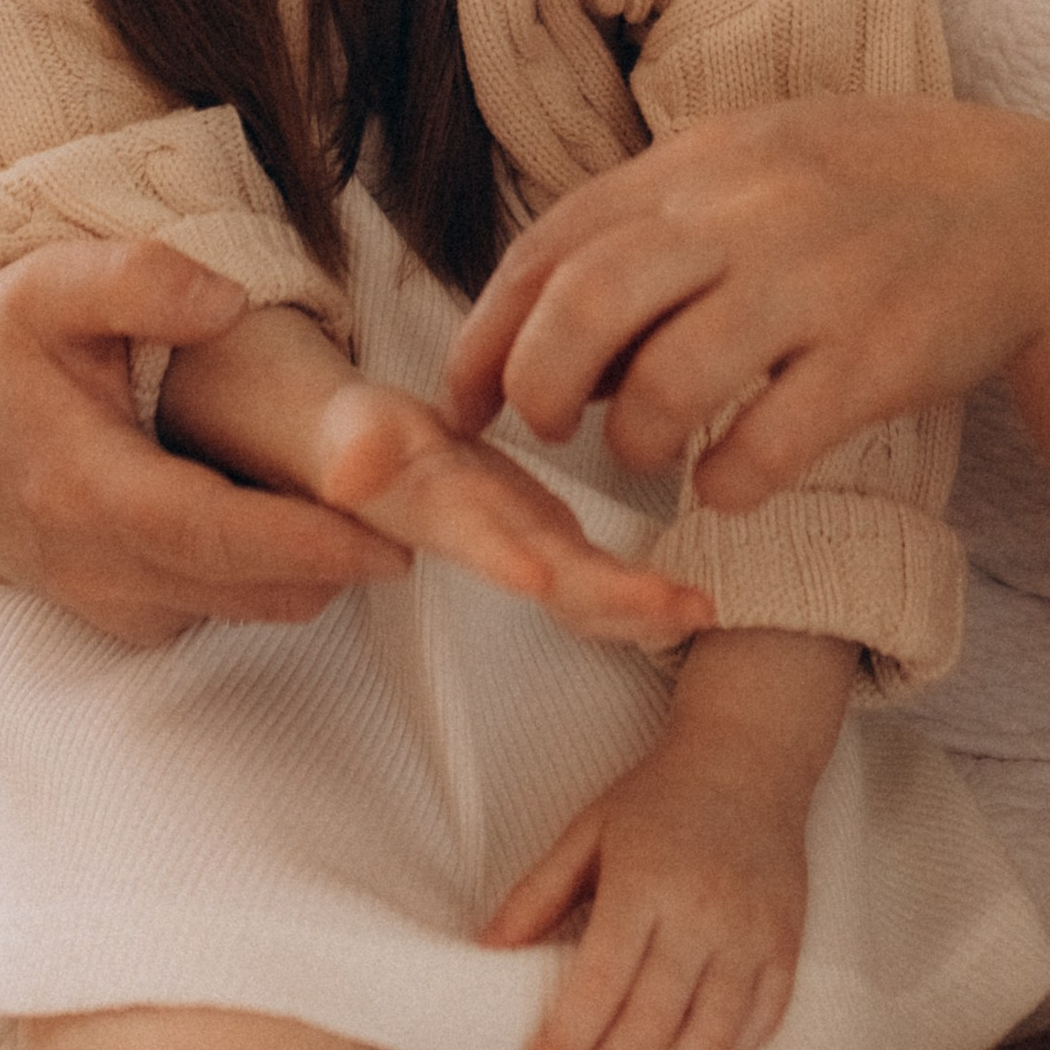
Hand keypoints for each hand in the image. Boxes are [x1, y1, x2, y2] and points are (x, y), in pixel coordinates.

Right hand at [0, 172, 407, 645]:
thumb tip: (226, 299)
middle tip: (422, 524)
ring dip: (303, 577)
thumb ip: (138, 278)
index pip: (218, 536)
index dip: (309, 542)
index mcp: (82, 490)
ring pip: (230, 609)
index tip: (393, 536)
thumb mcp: (53, 279)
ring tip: (375, 519)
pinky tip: (300, 528)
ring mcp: (94, 597)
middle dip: (335, 566)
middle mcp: (89, 565)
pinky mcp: (104, 607)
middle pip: (241, 589)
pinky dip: (258, 583)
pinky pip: (202, 611)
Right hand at [308, 378, 713, 650]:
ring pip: (588, 587)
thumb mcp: (349, 439)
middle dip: (613, 597)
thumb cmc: (360, 445)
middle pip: (556, 579)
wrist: (368, 458)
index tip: (541, 575)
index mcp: (448, 515)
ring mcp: (527, 544)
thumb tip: (346, 473)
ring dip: (641, 605)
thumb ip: (353, 450)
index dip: (506, 556)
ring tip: (703, 609)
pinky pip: (601, 575)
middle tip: (681, 608)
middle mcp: (495, 540)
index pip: (482, 539)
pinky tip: (697, 604)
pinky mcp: (550, 536)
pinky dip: (642, 594)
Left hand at [442, 96, 1049, 510]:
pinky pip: (769, 440)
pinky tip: (730, 484)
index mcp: (700, 161)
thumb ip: (653, 221)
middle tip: (550, 430)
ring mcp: (813, 282)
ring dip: (636, 440)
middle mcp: (746, 211)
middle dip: (541, 385)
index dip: (488, 331)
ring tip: (651, 454)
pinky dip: (728, 481)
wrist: (1024, 205)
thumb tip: (551, 317)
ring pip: (668, 380)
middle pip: (588, 303)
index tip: (462, 400)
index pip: (554, 244)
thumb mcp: (750, 167)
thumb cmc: (863, 191)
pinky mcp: (876, 356)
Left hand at [480, 629, 850, 1049]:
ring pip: (705, 1047)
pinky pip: (756, 1031)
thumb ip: (535, 894)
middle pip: (649, 1032)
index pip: (598, 988)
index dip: (563, 1046)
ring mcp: (752, 936)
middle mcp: (702, 913)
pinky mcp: (785, 949)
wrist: (748, 760)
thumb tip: (485, 953)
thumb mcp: (586, 831)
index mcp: (644, 881)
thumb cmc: (659, 799)